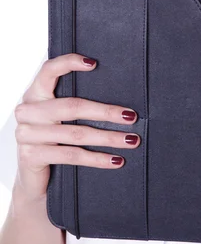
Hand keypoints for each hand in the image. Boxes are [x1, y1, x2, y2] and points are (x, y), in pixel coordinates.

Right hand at [13, 54, 139, 200]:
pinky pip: (72, 155)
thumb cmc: (52, 142)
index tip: (94, 64)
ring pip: (76, 134)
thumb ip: (74, 104)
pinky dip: (97, 158)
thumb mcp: (59, 119)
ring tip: (131, 139)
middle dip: (106, 112)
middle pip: (72, 107)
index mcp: (34, 94)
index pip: (48, 70)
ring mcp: (26, 134)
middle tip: (131, 116)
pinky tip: (116, 160)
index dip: (69, 63)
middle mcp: (27, 111)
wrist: (33, 180)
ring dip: (108, 137)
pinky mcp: (31, 156)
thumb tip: (118, 101)